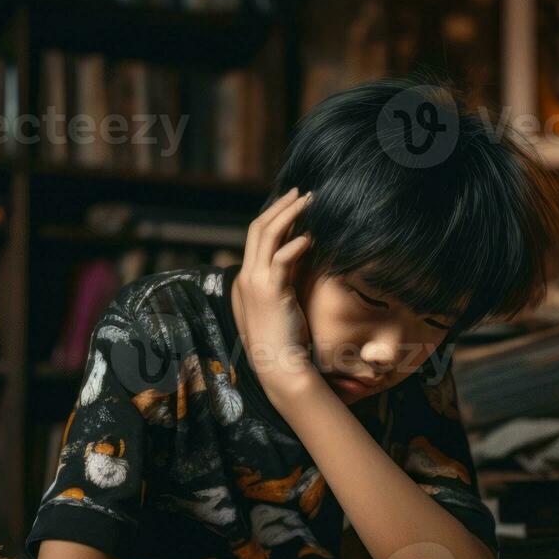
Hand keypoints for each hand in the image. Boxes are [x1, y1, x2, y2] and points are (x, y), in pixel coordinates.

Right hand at [231, 188, 316, 398]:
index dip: (275, 217)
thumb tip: (299, 257)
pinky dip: (296, 243)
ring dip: (289, 214)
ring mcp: (255, 282)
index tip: (294, 205)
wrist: (278, 365)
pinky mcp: (271, 290)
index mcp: (246, 278)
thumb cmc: (283, 339)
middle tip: (301, 192)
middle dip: (280, 206)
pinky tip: (312, 237)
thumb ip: (284, 280)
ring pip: (267, 235)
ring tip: (309, 201)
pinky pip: (282, 258)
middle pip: (258, 227)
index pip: (256, 237)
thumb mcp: (281, 303)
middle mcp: (246, 276)